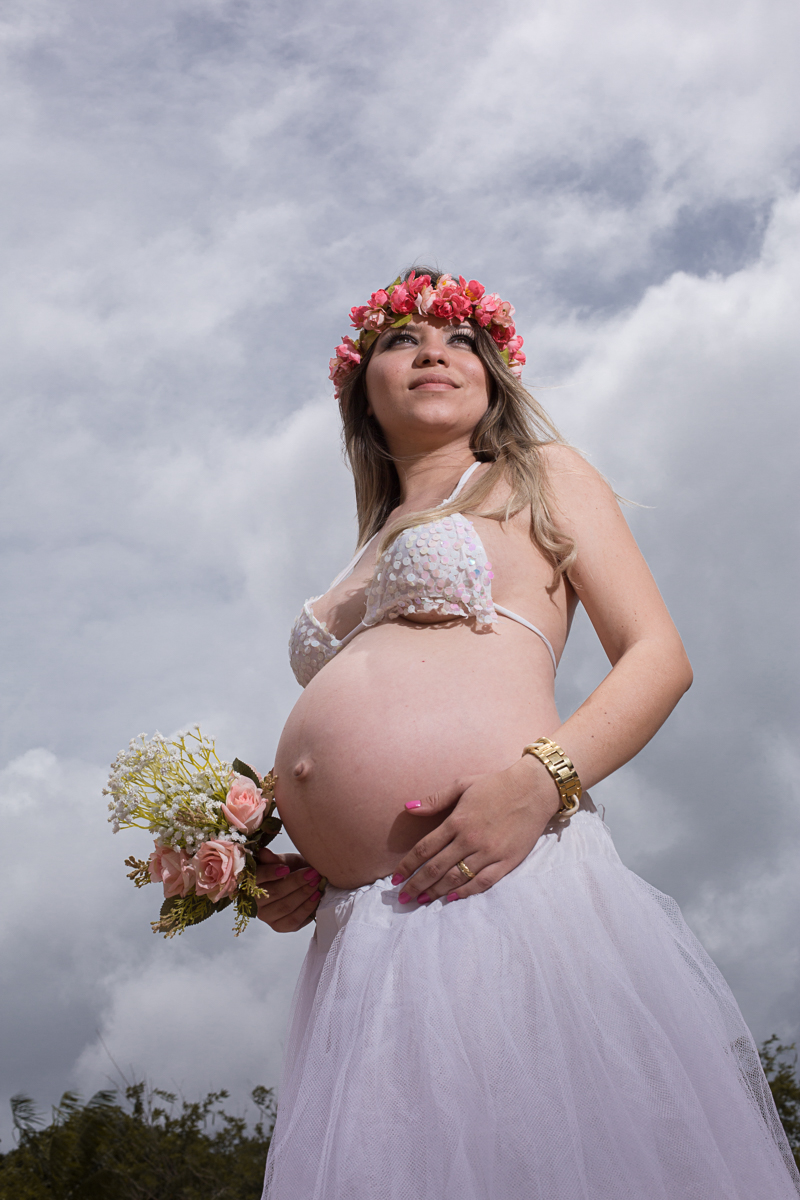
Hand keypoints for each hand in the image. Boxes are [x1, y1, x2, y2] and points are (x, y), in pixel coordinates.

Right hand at [255, 848, 323, 931]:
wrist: (305, 881)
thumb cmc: (292, 869)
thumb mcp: (286, 860)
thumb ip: (275, 859)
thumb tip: (264, 852)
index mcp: (251, 882)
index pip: (256, 878)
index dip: (270, 873)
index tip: (286, 868)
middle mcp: (255, 902)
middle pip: (274, 893)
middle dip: (296, 882)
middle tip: (312, 873)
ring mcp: (266, 916)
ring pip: (285, 907)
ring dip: (304, 894)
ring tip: (317, 883)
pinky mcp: (279, 926)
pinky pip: (293, 920)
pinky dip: (307, 908)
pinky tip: (317, 896)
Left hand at [393, 756, 560, 904]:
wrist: (534, 790)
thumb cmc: (496, 785)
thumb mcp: (463, 784)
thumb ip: (436, 799)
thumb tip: (409, 808)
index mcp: (457, 821)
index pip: (424, 848)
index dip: (408, 865)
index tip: (396, 878)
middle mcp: (470, 840)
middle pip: (436, 868)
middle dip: (416, 884)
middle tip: (402, 897)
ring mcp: (488, 853)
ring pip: (456, 878)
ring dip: (436, 892)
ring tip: (421, 900)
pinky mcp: (506, 861)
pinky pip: (482, 882)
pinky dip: (466, 892)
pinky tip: (452, 898)